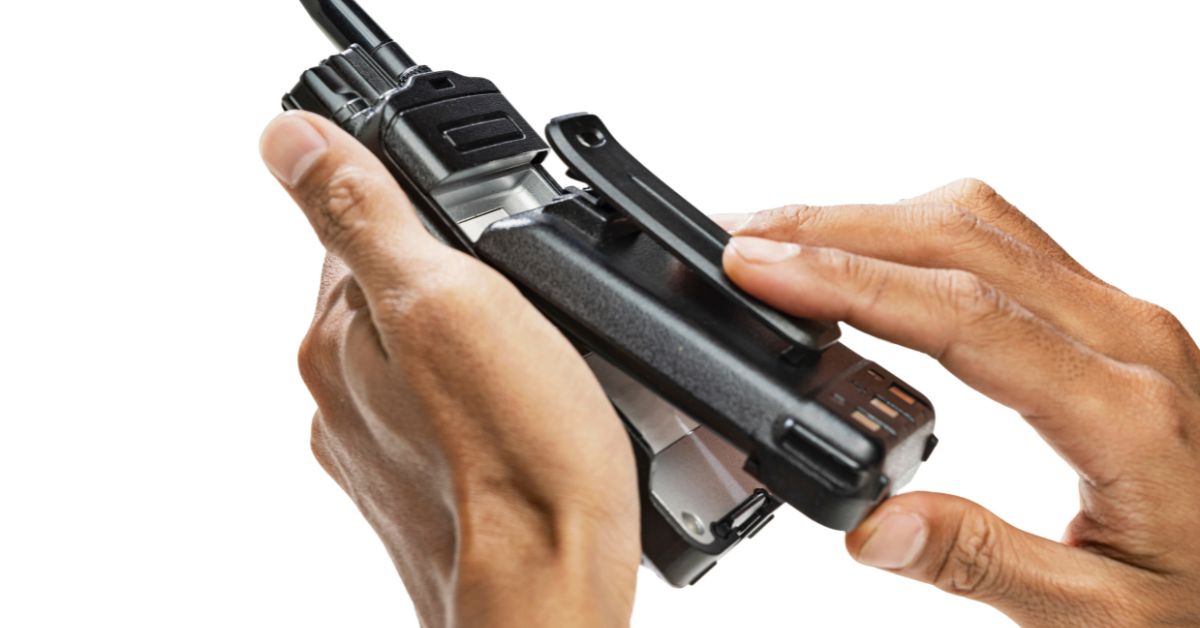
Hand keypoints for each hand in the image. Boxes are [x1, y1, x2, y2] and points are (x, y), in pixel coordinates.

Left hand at [260, 112, 639, 627]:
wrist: (548, 598)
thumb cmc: (519, 464)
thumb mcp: (450, 302)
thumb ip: (366, 215)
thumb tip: (289, 140)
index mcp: (339, 336)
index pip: (360, 225)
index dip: (431, 213)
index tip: (488, 237)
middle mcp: (343, 392)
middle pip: (402, 290)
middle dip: (466, 279)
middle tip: (534, 308)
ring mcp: (381, 445)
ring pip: (435, 352)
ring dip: (486, 340)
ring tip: (546, 367)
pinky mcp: (423, 483)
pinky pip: (456, 410)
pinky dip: (491, 398)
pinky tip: (536, 417)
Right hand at [716, 179, 1199, 624]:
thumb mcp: (1100, 617)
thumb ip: (981, 563)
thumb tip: (871, 525)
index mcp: (1126, 411)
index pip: (962, 315)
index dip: (847, 282)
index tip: (757, 266)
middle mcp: (1126, 337)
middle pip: (960, 238)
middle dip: (833, 227)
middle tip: (737, 239)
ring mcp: (1117, 316)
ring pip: (977, 223)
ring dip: (867, 219)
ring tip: (777, 241)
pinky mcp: (1102, 314)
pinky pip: (997, 241)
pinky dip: (908, 234)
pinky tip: (858, 259)